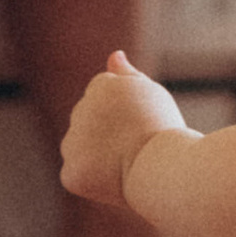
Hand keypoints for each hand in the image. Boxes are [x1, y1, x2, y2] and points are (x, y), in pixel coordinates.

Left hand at [59, 48, 188, 207]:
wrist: (164, 167)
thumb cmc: (164, 130)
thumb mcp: (152, 94)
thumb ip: (127, 76)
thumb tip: (114, 55)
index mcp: (101, 86)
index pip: (102, 96)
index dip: (124, 113)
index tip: (142, 121)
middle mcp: (80, 109)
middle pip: (89, 121)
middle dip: (107, 132)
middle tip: (137, 143)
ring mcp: (72, 142)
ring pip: (79, 147)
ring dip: (96, 155)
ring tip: (126, 161)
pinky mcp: (71, 172)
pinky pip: (77, 174)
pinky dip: (92, 180)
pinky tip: (114, 179)